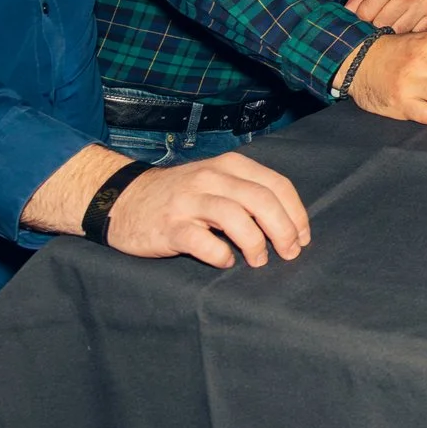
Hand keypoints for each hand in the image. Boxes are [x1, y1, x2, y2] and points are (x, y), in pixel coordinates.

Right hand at [107, 153, 311, 268]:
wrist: (123, 200)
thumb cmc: (180, 196)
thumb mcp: (215, 182)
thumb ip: (247, 193)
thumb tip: (287, 223)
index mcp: (230, 166)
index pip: (277, 185)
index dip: (296, 213)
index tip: (303, 237)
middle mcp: (211, 178)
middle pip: (262, 200)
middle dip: (284, 229)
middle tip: (289, 253)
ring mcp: (189, 201)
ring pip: (236, 217)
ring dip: (256, 243)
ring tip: (259, 260)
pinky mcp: (170, 226)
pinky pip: (203, 242)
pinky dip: (220, 254)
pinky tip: (224, 261)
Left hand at [347, 0, 426, 31]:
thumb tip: (346, 14)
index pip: (365, 14)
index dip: (362, 16)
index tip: (366, 14)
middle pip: (381, 25)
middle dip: (377, 24)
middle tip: (379, 17)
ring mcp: (425, 4)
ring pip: (399, 32)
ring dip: (394, 28)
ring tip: (395, 17)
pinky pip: (417, 32)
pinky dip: (411, 29)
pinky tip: (410, 18)